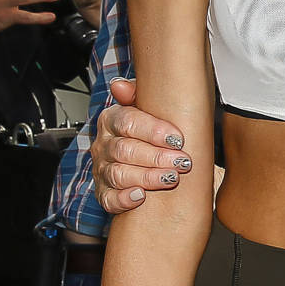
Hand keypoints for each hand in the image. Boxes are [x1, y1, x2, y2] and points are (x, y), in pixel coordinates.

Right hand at [91, 76, 195, 212]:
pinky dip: (123, 199)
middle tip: (182, 162)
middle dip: (156, 156)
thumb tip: (119, 86)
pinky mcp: (104, 193)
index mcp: (112, 120)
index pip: (127, 122)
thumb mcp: (152, 108)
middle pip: (125, 150)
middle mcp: (103, 145)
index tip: (177, 138)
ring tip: (171, 177)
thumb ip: (139, 93)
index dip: (153, 130)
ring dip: (147, 177)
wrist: (155, 160)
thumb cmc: (154, 133)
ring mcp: (102, 170)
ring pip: (119, 174)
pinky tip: (141, 196)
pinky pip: (108, 199)